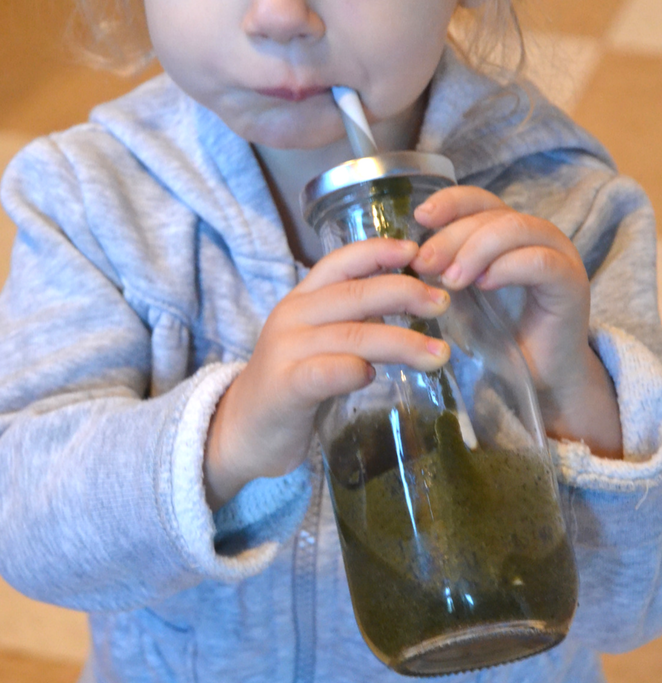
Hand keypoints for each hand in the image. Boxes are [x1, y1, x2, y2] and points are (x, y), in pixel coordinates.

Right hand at [204, 237, 450, 507]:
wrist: (241, 431)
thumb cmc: (292, 384)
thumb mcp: (319, 340)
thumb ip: (353, 320)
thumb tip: (412, 302)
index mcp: (302, 299)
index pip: (341, 263)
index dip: (378, 251)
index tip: (416, 251)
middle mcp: (292, 316)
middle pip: (355, 295)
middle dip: (405, 294)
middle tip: (442, 303)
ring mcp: (286, 351)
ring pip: (351, 335)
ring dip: (401, 341)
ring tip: (438, 354)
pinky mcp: (284, 388)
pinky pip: (324, 372)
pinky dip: (352, 370)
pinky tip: (374, 376)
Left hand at [411, 186, 620, 455]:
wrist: (541, 378)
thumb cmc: (497, 335)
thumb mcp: (459, 297)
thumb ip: (441, 270)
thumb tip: (401, 256)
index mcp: (507, 232)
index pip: (478, 200)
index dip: (449, 203)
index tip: (418, 218)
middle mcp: (535, 234)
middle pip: (491, 213)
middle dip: (451, 236)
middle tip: (423, 264)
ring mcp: (558, 254)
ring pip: (515, 229)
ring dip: (476, 250)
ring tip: (450, 280)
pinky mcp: (571, 281)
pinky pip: (540, 261)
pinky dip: (507, 268)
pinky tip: (483, 285)